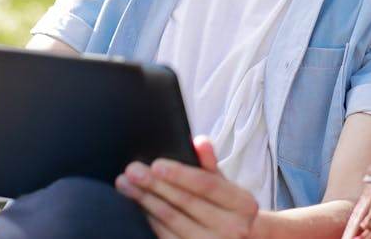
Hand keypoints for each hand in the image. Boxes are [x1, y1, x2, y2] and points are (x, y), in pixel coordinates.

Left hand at [115, 136, 259, 238]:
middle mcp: (233, 229)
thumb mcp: (224, 184)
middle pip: (186, 202)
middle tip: (132, 171)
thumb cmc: (226, 206)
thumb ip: (210, 163)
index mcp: (244, 205)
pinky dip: (149, 220)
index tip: (156, 164)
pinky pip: (166, 237)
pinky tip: (137, 206)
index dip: (181, 174)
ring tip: (126, 186)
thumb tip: (199, 141)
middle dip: (155, 185)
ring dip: (145, 201)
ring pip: (172, 221)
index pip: (207, 185)